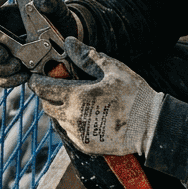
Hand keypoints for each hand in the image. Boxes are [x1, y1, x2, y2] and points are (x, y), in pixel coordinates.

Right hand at [0, 0, 80, 87]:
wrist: (67, 37)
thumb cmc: (56, 17)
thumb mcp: (55, 6)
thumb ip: (48, 2)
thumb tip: (40, 1)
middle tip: (5, 55)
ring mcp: (2, 56)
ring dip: (2, 69)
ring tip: (18, 66)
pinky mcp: (11, 71)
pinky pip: (2, 80)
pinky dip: (11, 80)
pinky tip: (24, 76)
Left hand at [28, 37, 164, 156]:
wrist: (150, 127)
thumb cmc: (134, 95)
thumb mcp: (112, 69)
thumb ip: (87, 56)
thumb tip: (69, 43)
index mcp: (75, 96)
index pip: (43, 88)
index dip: (37, 80)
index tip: (37, 76)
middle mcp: (72, 117)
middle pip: (47, 105)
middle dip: (48, 94)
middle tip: (60, 85)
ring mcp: (78, 133)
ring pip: (58, 118)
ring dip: (61, 108)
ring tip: (79, 100)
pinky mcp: (85, 145)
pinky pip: (70, 132)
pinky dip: (72, 122)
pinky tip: (87, 114)